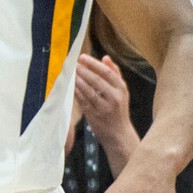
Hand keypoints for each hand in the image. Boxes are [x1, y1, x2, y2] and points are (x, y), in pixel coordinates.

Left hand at [75, 54, 139, 175]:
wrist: (119, 134)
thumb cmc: (119, 109)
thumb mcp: (122, 91)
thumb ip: (114, 73)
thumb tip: (105, 57)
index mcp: (121, 89)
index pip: (107, 73)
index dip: (93, 64)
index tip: (82, 57)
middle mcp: (114, 98)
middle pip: (97, 80)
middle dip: (83, 70)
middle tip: (74, 63)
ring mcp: (103, 107)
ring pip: (88, 90)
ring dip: (78, 80)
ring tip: (71, 72)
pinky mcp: (93, 115)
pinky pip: (82, 100)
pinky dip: (76, 91)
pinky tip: (71, 84)